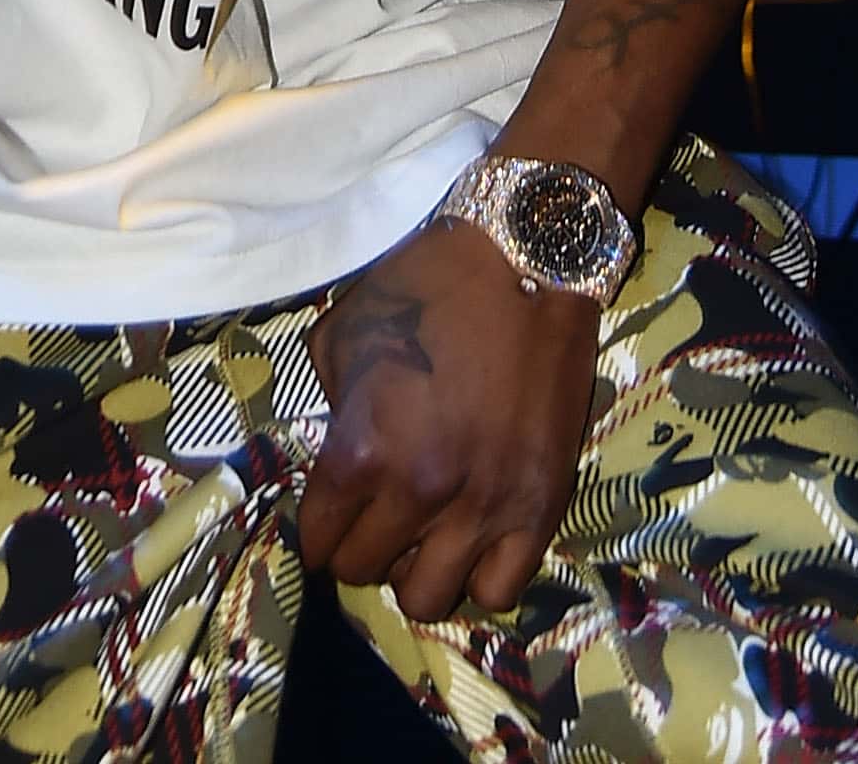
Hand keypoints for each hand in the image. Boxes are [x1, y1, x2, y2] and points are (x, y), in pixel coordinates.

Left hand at [299, 219, 600, 622]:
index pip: (318, 538)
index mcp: (362, 449)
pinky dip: (478, 575)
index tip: (329, 519)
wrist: (524, 258)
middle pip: (366, 572)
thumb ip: (333, 408)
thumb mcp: (346, 334)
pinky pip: (498, 592)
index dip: (318, 529)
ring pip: (428, 598)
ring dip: (415, 570)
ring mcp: (484, 506)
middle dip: (361, 547)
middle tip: (375, 518)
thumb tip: (338, 460)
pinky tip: (472, 538)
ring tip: (423, 533)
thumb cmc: (425, 285)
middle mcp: (419, 490)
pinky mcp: (540, 508)